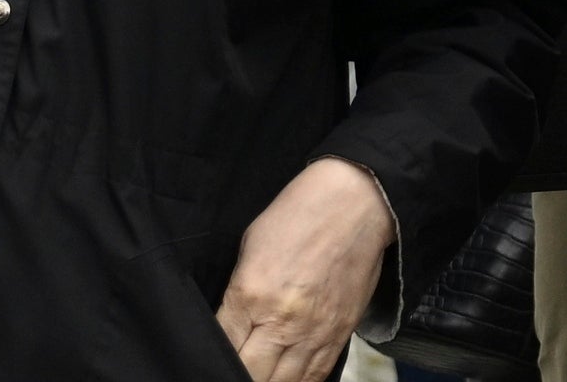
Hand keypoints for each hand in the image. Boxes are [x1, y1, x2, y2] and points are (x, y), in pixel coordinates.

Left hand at [215, 153, 395, 381]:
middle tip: (235, 368)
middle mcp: (281, 322)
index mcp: (250, 295)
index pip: (222, 348)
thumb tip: (231, 325)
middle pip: (249, 375)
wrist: (358, 201)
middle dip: (238, 375)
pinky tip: (285, 381)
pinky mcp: (339, 335)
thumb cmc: (299, 214)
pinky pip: (315, 376)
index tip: (209, 357)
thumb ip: (239, 292)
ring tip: (258, 377)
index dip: (211, 357)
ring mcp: (314, 333)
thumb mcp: (251, 247)